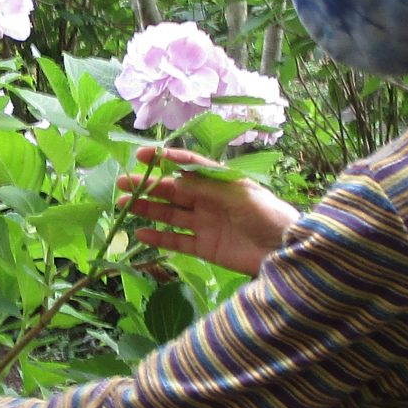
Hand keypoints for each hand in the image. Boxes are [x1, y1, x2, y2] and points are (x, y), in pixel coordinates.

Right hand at [117, 145, 297, 277]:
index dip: (165, 159)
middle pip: (173, 190)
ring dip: (147, 209)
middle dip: (147, 185)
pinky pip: (177, 241)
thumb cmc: (269, 215)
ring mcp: (206, 224)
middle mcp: (209, 200)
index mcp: (219, 182)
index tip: (142, 155)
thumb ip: (207, 187)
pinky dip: (159, 238)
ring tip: (121, 205)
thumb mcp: (239, 195)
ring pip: (170, 214)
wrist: (285, 251)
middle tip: (121, 182)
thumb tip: (175, 175)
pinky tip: (141, 233)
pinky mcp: (205, 247)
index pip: (188, 166)